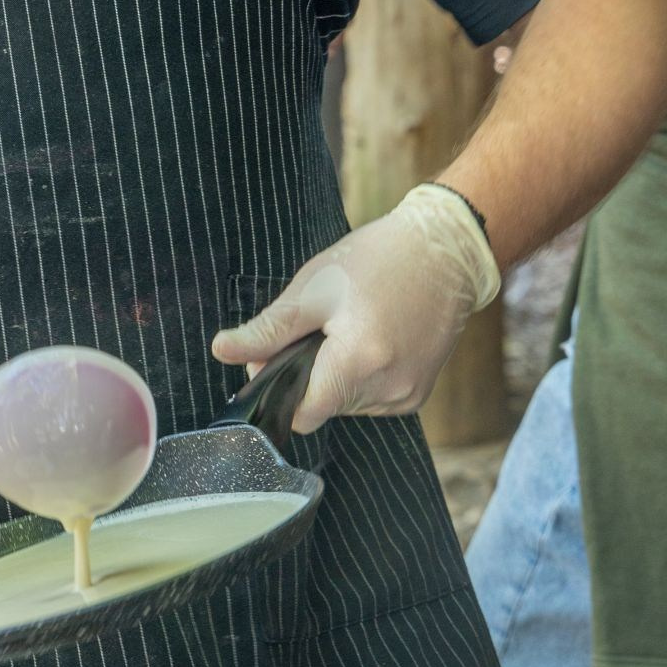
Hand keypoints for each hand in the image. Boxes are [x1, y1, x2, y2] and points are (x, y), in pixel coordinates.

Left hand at [211, 185, 498, 434]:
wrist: (446, 251)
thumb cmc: (378, 260)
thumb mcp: (314, 288)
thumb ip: (267, 330)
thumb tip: (221, 352)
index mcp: (358, 363)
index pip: (302, 415)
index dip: (281, 389)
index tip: (280, 356)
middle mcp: (387, 389)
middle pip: (323, 408)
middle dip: (309, 376)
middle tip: (317, 328)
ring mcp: (406, 396)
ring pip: (346, 406)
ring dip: (336, 377)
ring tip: (350, 329)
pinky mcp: (418, 395)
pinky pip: (372, 400)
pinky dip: (362, 378)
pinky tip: (372, 340)